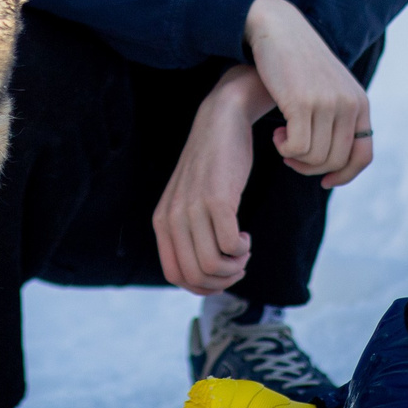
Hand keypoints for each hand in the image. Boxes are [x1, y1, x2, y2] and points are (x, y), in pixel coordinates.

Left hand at [153, 66, 272, 293]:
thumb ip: (189, 231)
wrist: (221, 121)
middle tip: (239, 264)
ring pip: (212, 265)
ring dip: (235, 267)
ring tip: (243, 250)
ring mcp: (193, 208)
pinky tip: (246, 235)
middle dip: (223, 281)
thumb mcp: (190, 201)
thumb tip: (206, 273)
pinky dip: (241, 250)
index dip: (202, 285)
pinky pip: (229, 244)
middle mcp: (172, 218)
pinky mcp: (217, 198)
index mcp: (162, 222)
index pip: (175, 275)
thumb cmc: (212, 165)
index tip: (222, 273)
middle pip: (195, 275)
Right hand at [243, 0, 372, 186]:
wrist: (278, 29)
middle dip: (310, 168)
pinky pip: (297, 148)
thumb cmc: (298, 63)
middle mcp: (349, 104)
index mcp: (360, 103)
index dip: (344, 175)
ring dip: (294, 157)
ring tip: (282, 137)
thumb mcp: (328, 89)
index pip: (364, 155)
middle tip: (291, 156)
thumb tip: (333, 162)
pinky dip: (285, 149)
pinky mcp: (303, 102)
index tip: (324, 181)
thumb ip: (337, 117)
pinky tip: (277, 133)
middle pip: (335, 161)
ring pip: (315, 158)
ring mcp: (328, 103)